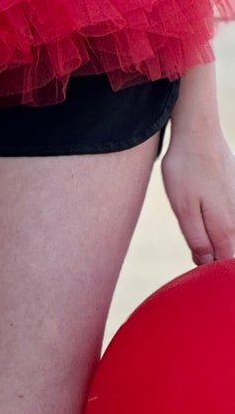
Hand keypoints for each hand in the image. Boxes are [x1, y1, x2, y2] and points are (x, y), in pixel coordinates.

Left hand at [161, 118, 234, 264]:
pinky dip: (222, 227)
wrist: (199, 134)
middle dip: (216, 262)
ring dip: (219, 244)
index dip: (212, 275)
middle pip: (230, 252)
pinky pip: (231, 220)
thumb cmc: (186, 170)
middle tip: (197, 261)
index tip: (198, 278)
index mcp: (225, 228)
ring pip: (231, 235)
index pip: (224, 265)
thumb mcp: (183, 207)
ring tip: (202, 245)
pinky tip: (211, 223)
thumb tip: (207, 264)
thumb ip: (197, 239)